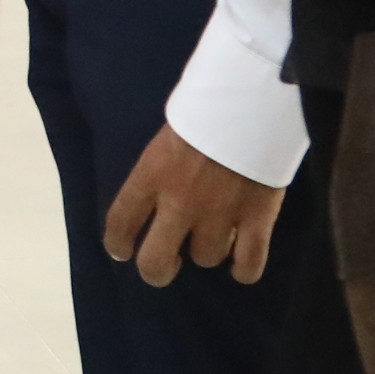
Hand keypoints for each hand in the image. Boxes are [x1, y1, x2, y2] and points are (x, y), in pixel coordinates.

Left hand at [103, 124, 282, 286]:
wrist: (253, 102)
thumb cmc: (205, 110)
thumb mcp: (166, 137)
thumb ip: (158, 172)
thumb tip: (158, 199)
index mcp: (150, 176)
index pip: (119, 223)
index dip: (117, 245)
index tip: (122, 252)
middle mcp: (179, 203)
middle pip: (155, 262)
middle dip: (157, 271)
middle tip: (167, 263)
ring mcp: (219, 215)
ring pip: (206, 259)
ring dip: (209, 251)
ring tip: (216, 236)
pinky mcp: (257, 220)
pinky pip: (248, 265)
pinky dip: (244, 271)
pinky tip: (241, 265)